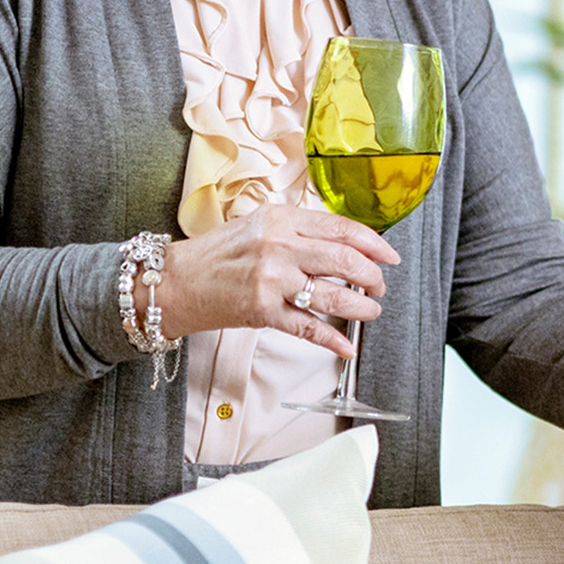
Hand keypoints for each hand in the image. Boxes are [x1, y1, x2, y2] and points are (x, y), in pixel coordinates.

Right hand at [152, 205, 397, 357]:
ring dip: (360, 306)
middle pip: (344, 259)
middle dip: (371, 275)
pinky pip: (308, 327)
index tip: (389, 256)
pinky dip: (332, 338)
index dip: (374, 243)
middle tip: (379, 285)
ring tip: (369, 310)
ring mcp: (271, 279)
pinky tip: (346, 344)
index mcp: (280, 218)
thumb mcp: (258, 226)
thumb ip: (297, 230)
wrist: (174, 281)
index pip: (341, 228)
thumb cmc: (217, 254)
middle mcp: (277, 246)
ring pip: (332, 294)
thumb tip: (342, 243)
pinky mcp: (262, 311)